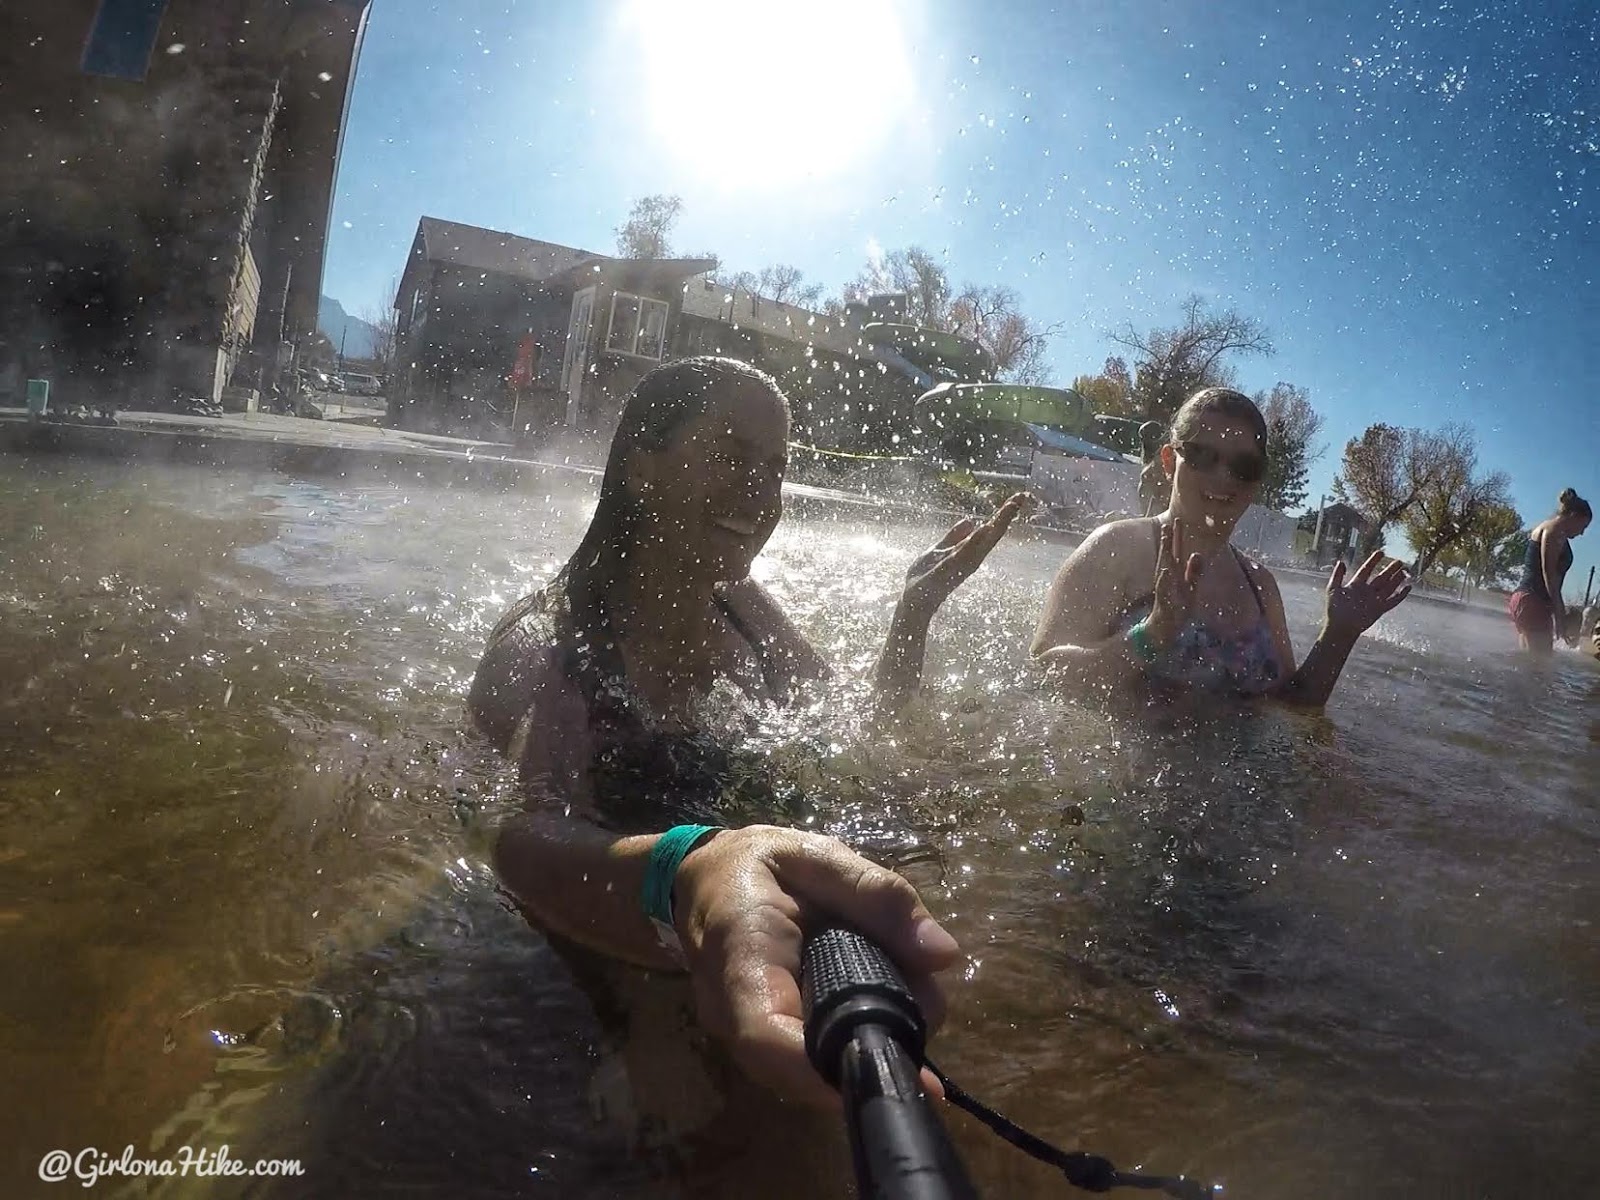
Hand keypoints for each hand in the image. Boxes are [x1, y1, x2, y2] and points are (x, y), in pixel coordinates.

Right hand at [672, 825, 960, 1108]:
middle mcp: (732, 1012)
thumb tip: (945, 955)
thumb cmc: (758, 863)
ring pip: (807, 1072)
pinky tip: (888, 1005)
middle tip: (928, 1008)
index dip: (826, 1065)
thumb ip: (878, 897)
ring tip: (915, 999)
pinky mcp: (761, 1041)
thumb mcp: (818, 857)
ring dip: (866, 1044)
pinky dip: (852, 1038)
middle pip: (797, 1067)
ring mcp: (743, 1034)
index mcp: (742, 957)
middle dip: (868, 1049)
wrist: (703, 878)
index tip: (892, 1060)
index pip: (767, 1034)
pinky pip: (807, 1058)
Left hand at [899, 493, 1029, 618]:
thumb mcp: (939, 550)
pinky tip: (983, 529)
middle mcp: (969, 559)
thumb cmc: (925, 577)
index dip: (1003, 514)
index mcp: (968, 552)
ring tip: (1009, 508)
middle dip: (1005, 516)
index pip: (989, 530)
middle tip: (1021, 498)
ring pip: (981, 543)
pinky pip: (961, 556)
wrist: (912, 601)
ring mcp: (959, 566)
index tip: (1018, 497)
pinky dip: (973, 543)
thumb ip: (954, 537)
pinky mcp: (945, 573)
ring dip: (995, 526)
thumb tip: (970, 520)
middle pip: (991, 535)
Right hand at [1145, 517, 1204, 644]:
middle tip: (1168, 522)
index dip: (1177, 536)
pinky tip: (1165, 570)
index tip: (1177, 519)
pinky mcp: (1164, 600)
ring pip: (1164, 567)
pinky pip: (1164, 588)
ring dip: (1164, 552)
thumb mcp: (1192, 587)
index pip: (1177, 551)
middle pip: (1168, 554)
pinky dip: (1164, 579)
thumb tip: (1198, 553)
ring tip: (1165, 538)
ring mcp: (1165, 587)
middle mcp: (1168, 577)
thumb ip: (1195, 571)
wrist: (1166, 626)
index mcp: (1176, 572)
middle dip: (1169, 539)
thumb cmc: (1179, 605)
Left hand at [1324, 551, 1411, 640]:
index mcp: (1356, 585)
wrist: (1340, 627)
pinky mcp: (1380, 609)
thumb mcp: (1332, 589)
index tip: (1381, 552)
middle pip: (1381, 577)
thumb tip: (1340, 561)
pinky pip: (1393, 601)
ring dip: (1397, 580)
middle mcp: (1367, 591)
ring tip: (1405, 571)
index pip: (1367, 569)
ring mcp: (1374, 600)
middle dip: (1390, 569)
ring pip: (1388, 587)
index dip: (1373, 561)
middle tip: (1399, 561)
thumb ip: (1337, 575)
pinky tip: (1408, 588)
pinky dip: (1401, 595)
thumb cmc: (1334, 610)